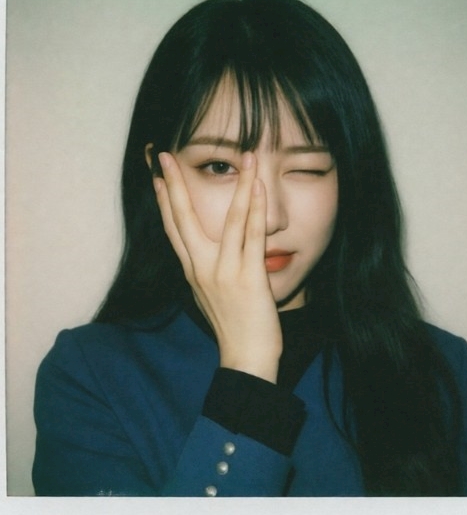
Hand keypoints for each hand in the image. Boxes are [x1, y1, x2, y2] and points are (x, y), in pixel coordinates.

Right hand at [153, 151, 282, 382]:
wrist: (245, 360)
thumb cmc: (233, 330)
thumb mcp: (211, 297)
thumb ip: (208, 272)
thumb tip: (210, 257)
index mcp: (192, 272)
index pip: (173, 229)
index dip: (164, 201)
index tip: (159, 176)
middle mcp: (201, 268)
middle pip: (183, 218)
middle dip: (175, 183)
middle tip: (165, 154)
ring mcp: (224, 271)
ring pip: (229, 218)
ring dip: (240, 184)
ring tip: (245, 156)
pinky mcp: (248, 277)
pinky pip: (252, 236)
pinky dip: (255, 209)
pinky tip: (259, 187)